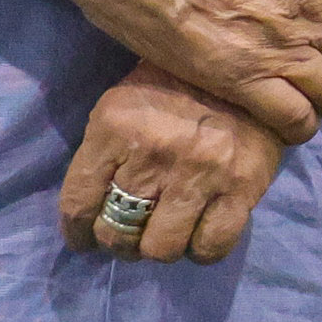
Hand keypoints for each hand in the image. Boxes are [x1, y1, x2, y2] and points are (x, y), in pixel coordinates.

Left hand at [58, 72, 290, 265]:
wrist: (245, 70)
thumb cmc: (171, 87)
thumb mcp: (120, 105)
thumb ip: (101, 154)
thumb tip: (89, 211)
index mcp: (115, 128)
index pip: (78, 203)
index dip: (76, 232)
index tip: (83, 239)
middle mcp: (154, 154)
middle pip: (117, 232)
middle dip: (117, 242)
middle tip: (128, 233)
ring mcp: (200, 174)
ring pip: (161, 248)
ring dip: (157, 248)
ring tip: (163, 234)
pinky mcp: (241, 188)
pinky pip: (211, 247)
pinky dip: (201, 251)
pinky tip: (198, 235)